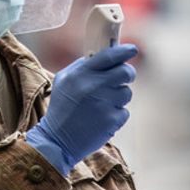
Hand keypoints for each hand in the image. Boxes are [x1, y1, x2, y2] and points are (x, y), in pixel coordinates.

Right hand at [25, 44, 137, 174]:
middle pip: (126, 72)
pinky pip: (124, 111)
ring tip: (102, 104)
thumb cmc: (62, 107)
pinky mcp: (112, 120)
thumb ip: (82, 66)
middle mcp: (94, 86)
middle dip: (128, 73)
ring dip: (119, 97)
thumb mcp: (64, 81)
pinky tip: (101, 119)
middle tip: (123, 78)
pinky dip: (116, 115)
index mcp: (81, 74)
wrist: (58, 140)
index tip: (132, 49)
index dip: (124, 51)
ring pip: (126, 93)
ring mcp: (104, 104)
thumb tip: (104, 55)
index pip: (109, 56)